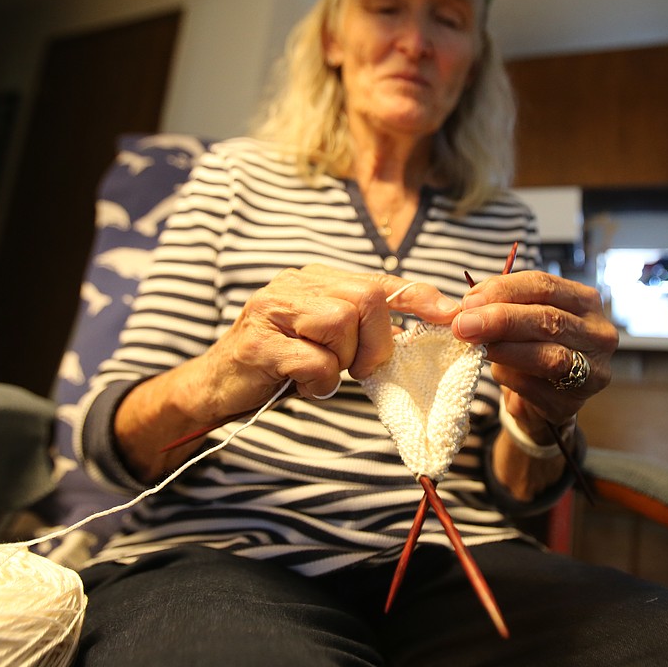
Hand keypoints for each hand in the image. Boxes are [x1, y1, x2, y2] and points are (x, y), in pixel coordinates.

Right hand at [115, 265, 459, 477]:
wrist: (216, 386)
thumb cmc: (279, 364)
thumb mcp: (326, 341)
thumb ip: (362, 328)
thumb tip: (420, 329)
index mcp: (316, 279)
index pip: (379, 279)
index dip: (418, 297)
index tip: (451, 313)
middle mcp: (295, 284)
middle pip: (365, 299)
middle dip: (374, 342)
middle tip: (357, 369)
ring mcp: (273, 309)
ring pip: (341, 323)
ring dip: (341, 361)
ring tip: (318, 372)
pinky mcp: (258, 342)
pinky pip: (314, 360)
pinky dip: (318, 381)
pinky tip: (302, 384)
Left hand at [452, 269, 617, 429]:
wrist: (539, 399)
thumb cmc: (530, 347)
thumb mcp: (520, 317)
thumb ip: (501, 305)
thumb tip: (471, 304)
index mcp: (585, 302)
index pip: (545, 285)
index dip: (504, 290)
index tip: (470, 300)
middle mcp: (598, 334)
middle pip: (548, 319)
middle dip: (501, 319)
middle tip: (465, 323)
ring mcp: (592, 372)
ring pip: (548, 356)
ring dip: (504, 349)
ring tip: (474, 345)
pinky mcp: (571, 404)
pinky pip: (535, 387)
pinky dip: (509, 377)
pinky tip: (495, 370)